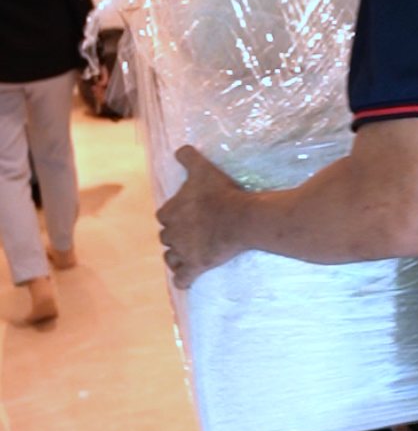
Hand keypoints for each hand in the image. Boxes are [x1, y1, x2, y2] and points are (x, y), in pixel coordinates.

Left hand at [156, 146, 247, 288]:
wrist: (240, 217)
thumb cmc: (221, 192)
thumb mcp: (203, 169)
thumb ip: (188, 158)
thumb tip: (179, 149)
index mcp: (171, 211)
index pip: (163, 215)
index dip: (173, 215)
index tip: (184, 214)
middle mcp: (173, 233)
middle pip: (167, 237)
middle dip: (175, 236)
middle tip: (190, 233)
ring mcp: (184, 251)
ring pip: (170, 258)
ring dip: (175, 257)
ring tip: (185, 256)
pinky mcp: (197, 266)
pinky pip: (183, 279)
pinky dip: (182, 280)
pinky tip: (185, 281)